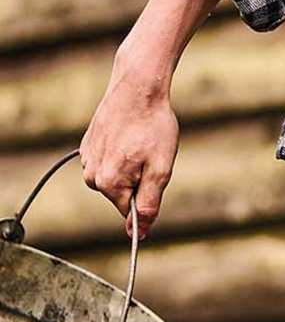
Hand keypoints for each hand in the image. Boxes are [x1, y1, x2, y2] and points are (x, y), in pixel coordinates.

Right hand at [79, 52, 179, 240]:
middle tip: (148, 156)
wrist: (138, 87)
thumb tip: (138, 234)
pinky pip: (109, 164)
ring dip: (131, 169)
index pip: (130, 213)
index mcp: (108, 184)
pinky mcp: (87, 146)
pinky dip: (121, 156)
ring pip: (115, 181)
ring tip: (138, 144)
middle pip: (122, 197)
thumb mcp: (160, 172)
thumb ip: (148, 206)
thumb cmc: (153, 128)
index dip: (147, 199)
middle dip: (139, 183)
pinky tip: (127, 138)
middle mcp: (91, 175)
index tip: (153, 176)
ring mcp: (87, 159)